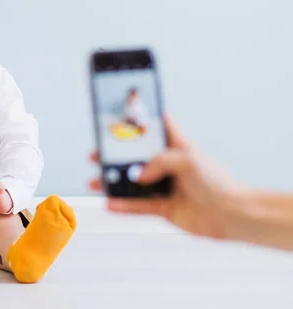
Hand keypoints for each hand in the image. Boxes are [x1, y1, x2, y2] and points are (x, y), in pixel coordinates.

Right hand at [89, 114, 238, 238]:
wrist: (232, 215)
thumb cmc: (219, 183)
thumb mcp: (188, 160)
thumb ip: (159, 162)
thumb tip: (139, 175)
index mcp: (177, 146)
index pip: (156, 127)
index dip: (140, 120)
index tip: (120, 115)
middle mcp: (169, 165)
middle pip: (136, 157)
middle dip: (115, 155)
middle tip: (98, 154)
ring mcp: (165, 187)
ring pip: (133, 182)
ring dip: (114, 182)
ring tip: (97, 181)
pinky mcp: (164, 208)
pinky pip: (138, 206)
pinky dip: (123, 206)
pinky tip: (110, 204)